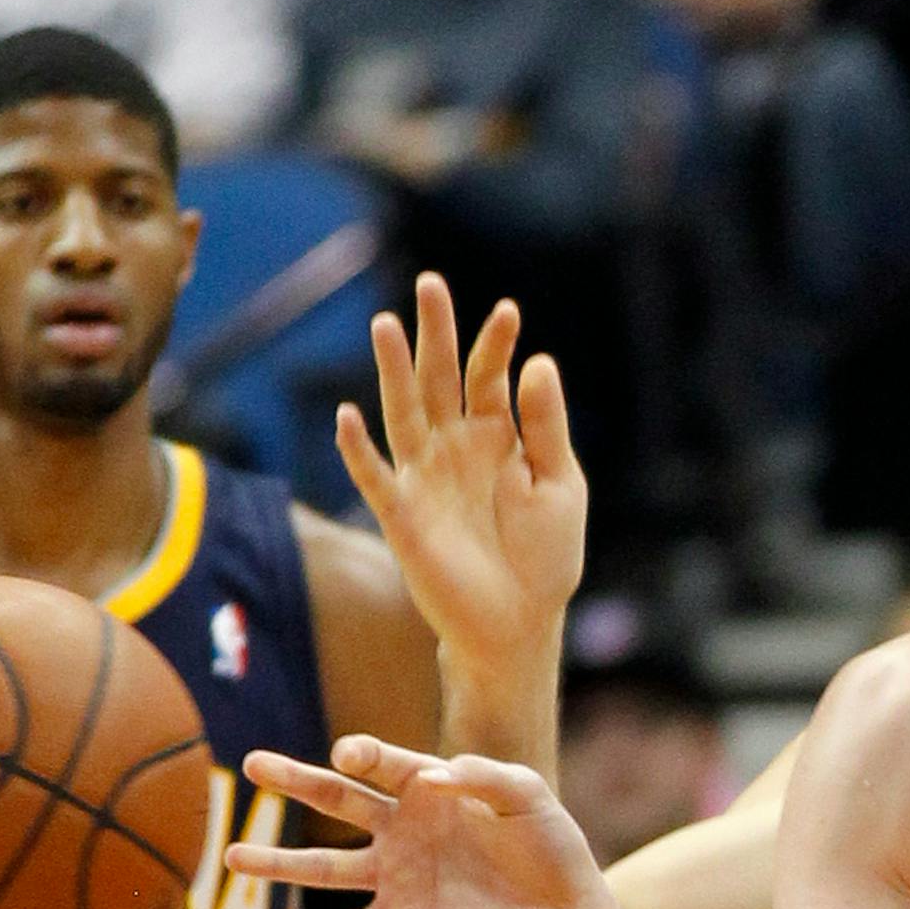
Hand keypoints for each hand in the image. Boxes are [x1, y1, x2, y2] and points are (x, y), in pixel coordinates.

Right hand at [227, 734, 620, 908]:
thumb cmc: (554, 850)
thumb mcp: (528, 797)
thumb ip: (484, 776)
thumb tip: (432, 777)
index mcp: (431, 789)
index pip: (382, 761)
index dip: (362, 753)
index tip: (349, 754)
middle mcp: (404, 830)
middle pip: (337, 800)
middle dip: (294, 781)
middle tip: (251, 764)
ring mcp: (397, 879)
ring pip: (324, 870)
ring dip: (277, 865)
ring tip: (229, 859)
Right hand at [339, 273, 586, 675]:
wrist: (518, 624)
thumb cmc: (545, 557)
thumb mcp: (561, 486)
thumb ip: (545, 427)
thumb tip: (538, 361)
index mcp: (499, 437)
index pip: (490, 376)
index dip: (495, 343)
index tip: (508, 310)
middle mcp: (456, 448)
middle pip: (440, 379)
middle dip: (434, 333)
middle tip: (429, 284)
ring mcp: (425, 477)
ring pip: (404, 413)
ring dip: (393, 372)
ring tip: (385, 326)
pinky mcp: (402, 515)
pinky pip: (375, 477)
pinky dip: (359, 450)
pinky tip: (348, 417)